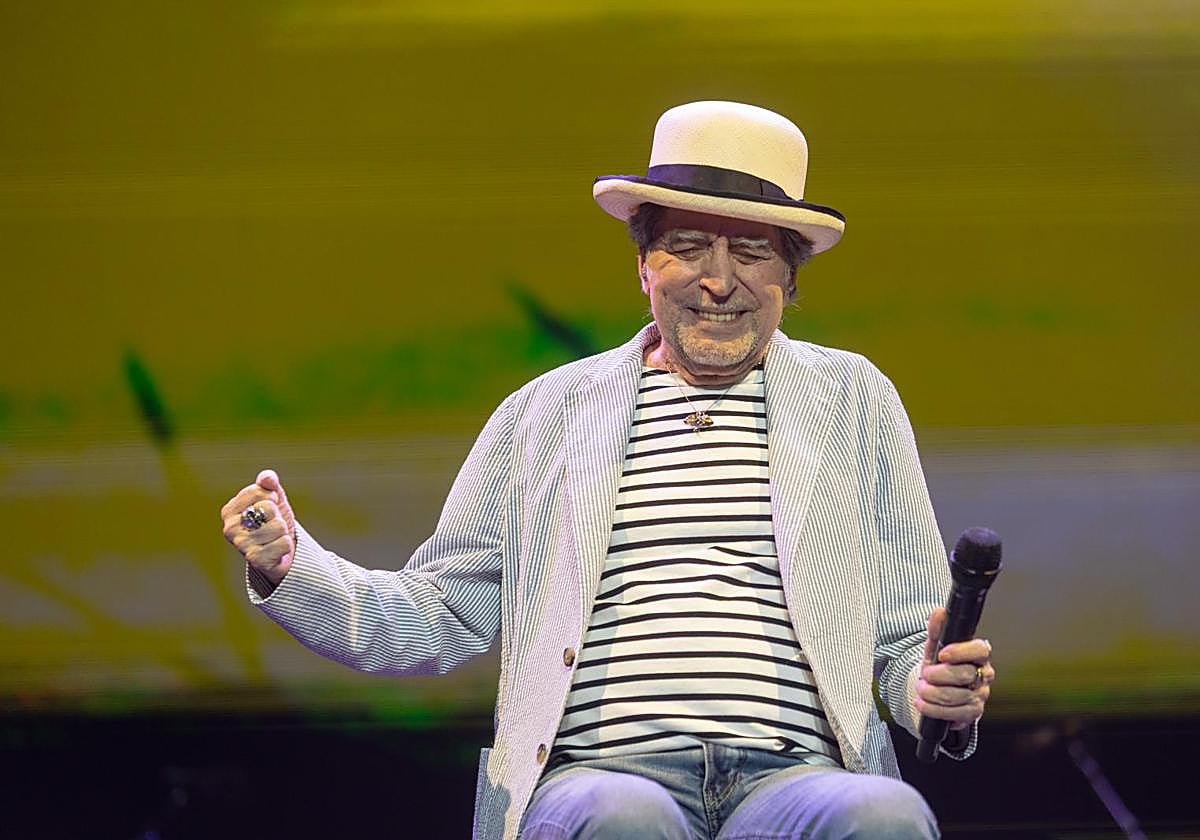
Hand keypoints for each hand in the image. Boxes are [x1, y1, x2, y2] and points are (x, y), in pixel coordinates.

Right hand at [220, 468, 296, 585]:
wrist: (279, 552)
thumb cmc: (273, 522)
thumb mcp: (273, 499)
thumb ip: (268, 484)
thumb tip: (267, 477)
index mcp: (230, 510)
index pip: (259, 491)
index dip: (272, 497)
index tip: (269, 507)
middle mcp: (230, 528)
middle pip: (269, 508)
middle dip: (277, 515)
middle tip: (272, 526)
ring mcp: (241, 545)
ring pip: (278, 526)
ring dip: (283, 532)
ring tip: (274, 538)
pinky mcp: (255, 560)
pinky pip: (284, 543)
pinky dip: (286, 546)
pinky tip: (277, 551)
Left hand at [916, 606, 994, 729]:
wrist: (936, 688)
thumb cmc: (940, 664)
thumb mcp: (935, 645)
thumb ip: (937, 629)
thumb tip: (939, 612)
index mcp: (978, 654)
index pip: (979, 650)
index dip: (961, 652)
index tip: (942, 654)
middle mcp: (983, 675)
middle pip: (964, 675)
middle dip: (938, 675)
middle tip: (924, 674)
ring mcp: (980, 695)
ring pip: (957, 697)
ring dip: (933, 694)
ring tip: (921, 689)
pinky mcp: (972, 713)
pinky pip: (955, 715)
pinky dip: (934, 709)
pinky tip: (923, 704)